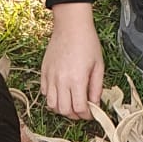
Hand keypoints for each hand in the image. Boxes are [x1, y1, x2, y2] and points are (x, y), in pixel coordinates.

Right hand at [40, 5, 104, 120]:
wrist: (71, 26)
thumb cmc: (87, 43)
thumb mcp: (98, 66)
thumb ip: (96, 88)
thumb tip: (96, 104)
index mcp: (77, 80)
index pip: (79, 108)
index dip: (87, 115)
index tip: (92, 114)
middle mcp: (61, 81)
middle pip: (65, 110)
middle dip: (75, 115)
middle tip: (82, 110)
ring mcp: (50, 77)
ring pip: (52, 105)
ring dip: (62, 108)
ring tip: (71, 103)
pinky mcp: (43, 72)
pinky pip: (44, 93)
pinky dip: (52, 98)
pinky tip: (61, 92)